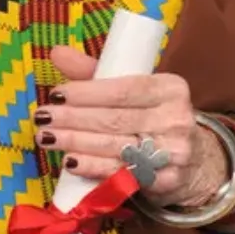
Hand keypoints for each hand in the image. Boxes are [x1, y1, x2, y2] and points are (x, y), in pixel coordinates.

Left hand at [34, 45, 229, 207]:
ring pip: (115, 146)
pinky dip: (93, 168)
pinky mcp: (168, 180)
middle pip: (115, 119)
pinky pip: (122, 173)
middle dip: (73, 118)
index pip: (123, 89)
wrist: (192, 162)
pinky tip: (70, 162)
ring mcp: (175, 153)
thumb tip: (56, 52)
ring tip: (46, 137)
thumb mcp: (132, 91)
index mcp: (171, 88)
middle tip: (42, 117)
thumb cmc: (152, 119)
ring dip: (75, 142)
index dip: (86, 93)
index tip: (56, 94)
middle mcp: (177, 119)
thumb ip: (94, 73)